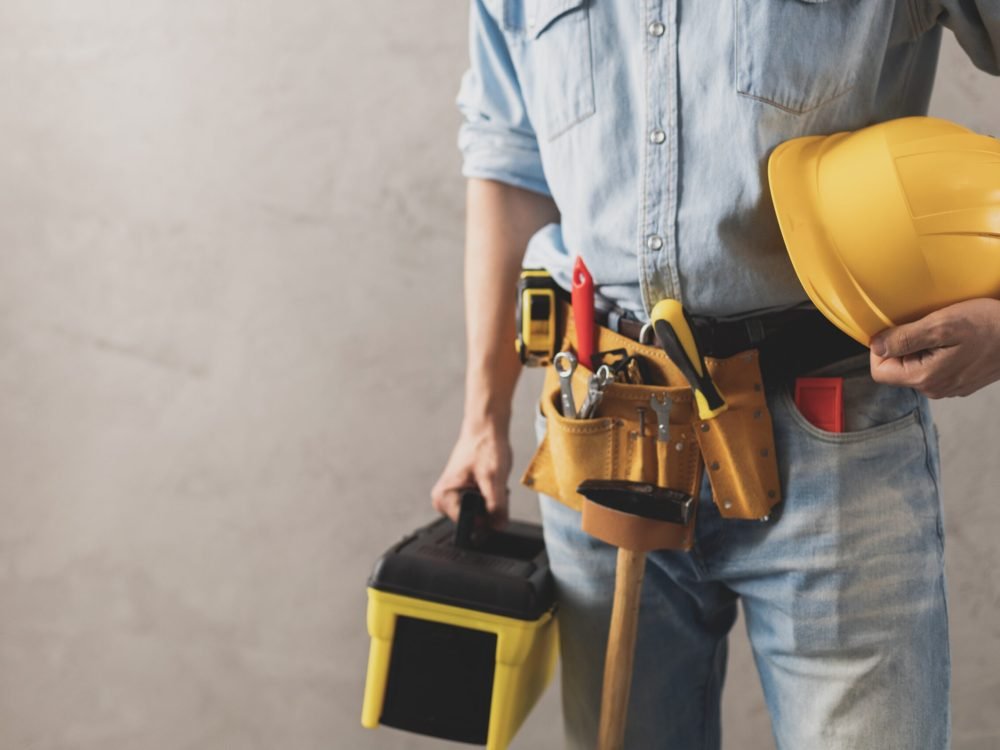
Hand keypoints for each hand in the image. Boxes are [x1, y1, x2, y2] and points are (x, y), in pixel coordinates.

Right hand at [431, 418, 511, 528]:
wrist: (486, 428)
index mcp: (443, 498)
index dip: (487, 516)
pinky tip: (489, 478)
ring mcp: (453, 494)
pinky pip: (482, 503)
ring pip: (481, 512)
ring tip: (489, 477)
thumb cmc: (485, 446)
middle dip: (489, 506)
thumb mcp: (494, 479)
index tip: (492, 497)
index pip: (469, 524)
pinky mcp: (463, 490)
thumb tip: (498, 526)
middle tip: (490, 483)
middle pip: (475, 519)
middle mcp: (444, 498)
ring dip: (491, 499)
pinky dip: (491, 493)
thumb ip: (496, 507)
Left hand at [870, 298, 999, 397]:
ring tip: (944, 332)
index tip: (898, 329)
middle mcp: (934, 389)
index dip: (881, 348)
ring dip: (921, 347)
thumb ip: (905, 338)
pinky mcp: (960, 381)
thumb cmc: (989, 325)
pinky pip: (935, 367)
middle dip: (904, 346)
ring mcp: (948, 387)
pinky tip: (956, 339)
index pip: (879, 370)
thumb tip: (875, 345)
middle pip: (897, 369)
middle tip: (926, 326)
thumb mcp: (942, 324)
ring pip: (916, 366)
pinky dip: (938, 351)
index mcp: (924, 378)